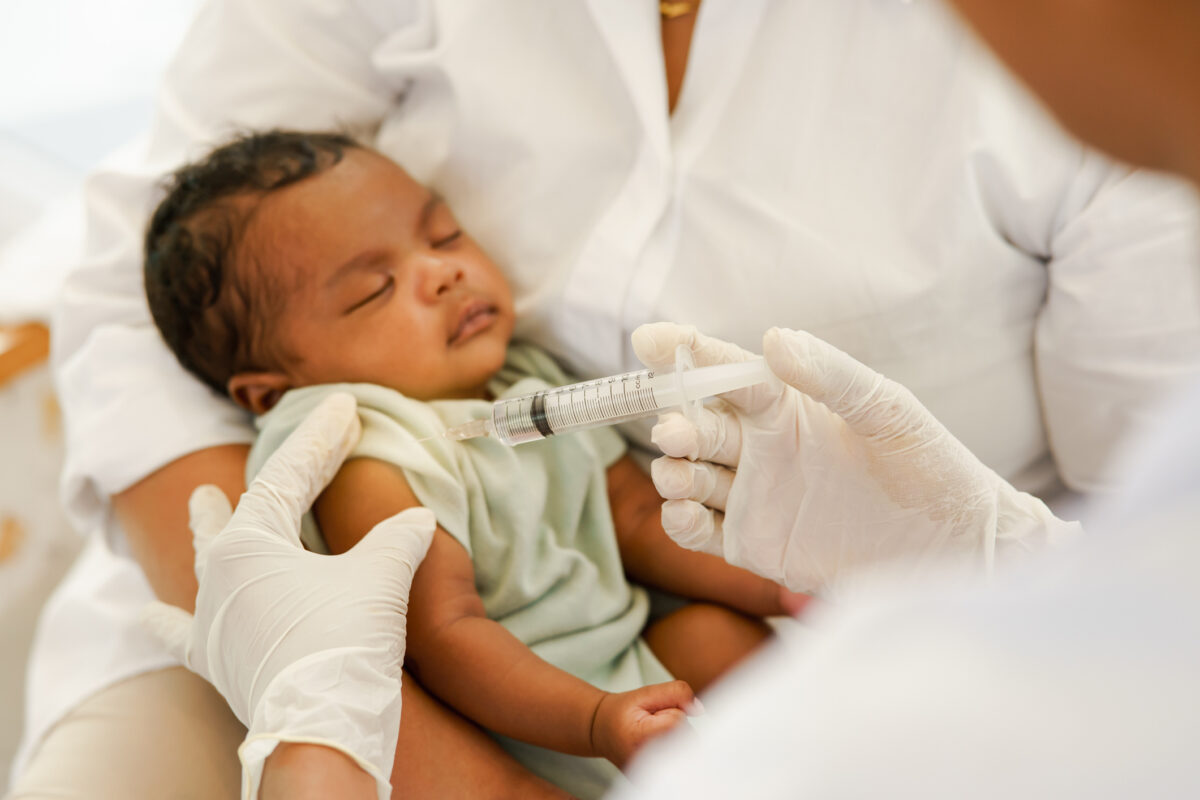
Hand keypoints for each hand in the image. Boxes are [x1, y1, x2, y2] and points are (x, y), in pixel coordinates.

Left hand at [140, 393, 435, 799]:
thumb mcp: (380, 576)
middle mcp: (218, 575)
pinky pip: (183, 632)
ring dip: (210, 529)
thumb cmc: (344, 640)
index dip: (322, 438)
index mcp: (248, 542)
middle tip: (307, 443)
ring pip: (207, 561)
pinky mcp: (216, 661)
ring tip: (201, 500)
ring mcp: (212, 619)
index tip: (343, 407)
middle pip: (247, 509)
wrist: (320, 725)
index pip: (291, 474)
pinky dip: (168, 622)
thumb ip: (396, 538)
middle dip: (282, 473)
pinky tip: (146, 616)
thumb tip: (418, 519)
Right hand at [590, 680, 695, 768]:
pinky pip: (680, 763)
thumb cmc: (623, 712)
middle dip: (676, 727)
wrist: (603, 731)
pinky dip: (674, 753)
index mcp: (639, 738)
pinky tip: (659, 747)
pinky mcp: (655, 783)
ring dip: (676, 740)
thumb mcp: (646, 692)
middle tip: (654, 724)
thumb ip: (675, 692)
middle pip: (685, 739)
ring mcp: (650, 777)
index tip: (653, 713)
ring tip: (656, 735)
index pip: (676, 722)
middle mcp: (645, 762)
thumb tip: (699, 708)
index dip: (670, 711)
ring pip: (686, 751)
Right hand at [634, 323, 1078, 591]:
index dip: (687, 355)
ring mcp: (756, 497)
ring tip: (681, 472)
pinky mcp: (754, 546)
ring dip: (673, 470)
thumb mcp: (887, 411)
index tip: (649, 340)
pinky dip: (679, 522)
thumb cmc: (932, 468)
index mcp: (789, 407)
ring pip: (689, 476)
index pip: (725, 373)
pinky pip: (699, 531)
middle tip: (674, 429)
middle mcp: (764, 448)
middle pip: (698, 425)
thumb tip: (772, 337)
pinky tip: (687, 513)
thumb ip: (830, 375)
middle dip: (676, 422)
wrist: (957, 552)